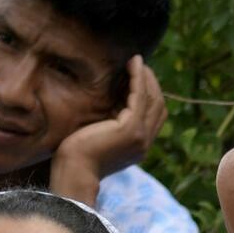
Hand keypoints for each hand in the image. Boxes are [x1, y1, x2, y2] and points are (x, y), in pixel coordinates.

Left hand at [53, 57, 166, 194]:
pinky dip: (139, 78)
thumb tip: (109, 105)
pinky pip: (141, 97)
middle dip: (151, 84)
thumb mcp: (99, 137)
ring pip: (153, 99)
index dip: (149, 95)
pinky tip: (133, 65)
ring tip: (136, 61)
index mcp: (138, 146)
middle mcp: (145, 142)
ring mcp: (141, 137)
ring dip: (146, 78)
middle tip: (138, 64)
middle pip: (159, 106)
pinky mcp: (132, 129)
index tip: (137, 77)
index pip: (154, 116)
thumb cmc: (77, 156)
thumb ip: (110, 125)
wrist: (74, 171)